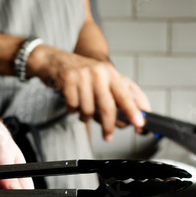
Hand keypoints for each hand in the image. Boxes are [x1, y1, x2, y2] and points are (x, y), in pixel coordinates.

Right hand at [27, 45, 150, 140]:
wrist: (56, 60)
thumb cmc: (83, 73)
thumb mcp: (104, 79)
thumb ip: (121, 94)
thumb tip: (133, 116)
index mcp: (111, 73)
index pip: (126, 94)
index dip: (133, 111)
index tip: (139, 124)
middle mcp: (99, 73)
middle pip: (108, 107)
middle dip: (109, 125)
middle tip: (108, 136)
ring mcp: (83, 76)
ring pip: (88, 110)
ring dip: (85, 116)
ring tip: (83, 109)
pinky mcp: (68, 80)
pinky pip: (73, 107)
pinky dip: (73, 110)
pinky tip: (72, 102)